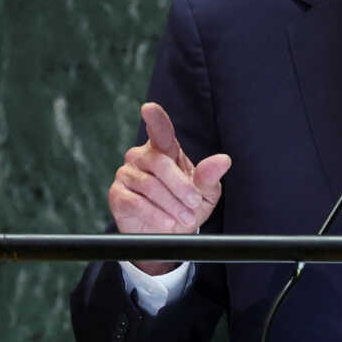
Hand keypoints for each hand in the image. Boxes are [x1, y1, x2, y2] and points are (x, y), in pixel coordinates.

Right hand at [109, 102, 230, 273]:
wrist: (168, 233)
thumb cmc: (186, 206)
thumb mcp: (205, 194)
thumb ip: (209, 176)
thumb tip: (223, 160)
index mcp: (164, 150)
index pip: (160, 130)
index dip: (155, 119)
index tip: (149, 109)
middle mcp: (141, 157)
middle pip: (160, 164)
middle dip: (181, 186)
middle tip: (194, 203)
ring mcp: (127, 175)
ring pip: (149, 185)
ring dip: (171, 204)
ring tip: (185, 218)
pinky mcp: (117, 195)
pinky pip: (135, 202)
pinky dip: (154, 214)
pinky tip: (166, 222)